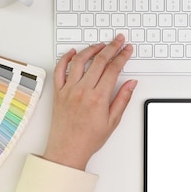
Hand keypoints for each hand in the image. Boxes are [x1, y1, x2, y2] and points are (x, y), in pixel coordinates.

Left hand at [43, 34, 136, 170]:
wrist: (67, 150)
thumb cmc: (89, 138)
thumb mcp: (113, 121)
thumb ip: (123, 98)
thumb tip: (131, 83)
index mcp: (98, 97)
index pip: (113, 69)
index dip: (123, 56)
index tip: (128, 50)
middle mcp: (83, 90)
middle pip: (99, 60)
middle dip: (112, 47)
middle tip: (119, 40)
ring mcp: (69, 90)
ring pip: (80, 60)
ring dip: (92, 49)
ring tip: (101, 44)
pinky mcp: (59, 92)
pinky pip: (60, 70)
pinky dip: (66, 58)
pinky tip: (73, 52)